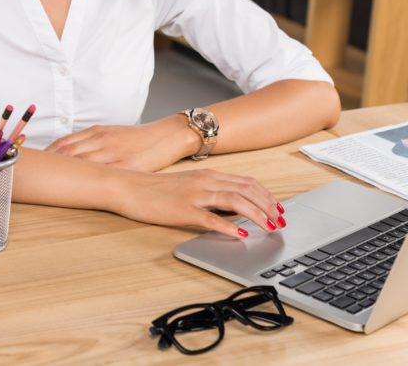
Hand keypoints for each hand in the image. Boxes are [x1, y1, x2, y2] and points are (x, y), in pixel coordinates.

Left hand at [46, 116, 197, 171]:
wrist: (167, 136)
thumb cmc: (138, 138)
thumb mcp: (111, 133)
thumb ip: (89, 141)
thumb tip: (66, 151)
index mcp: (97, 132)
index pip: (64, 143)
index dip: (47, 154)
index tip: (34, 163)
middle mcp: (102, 142)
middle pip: (68, 153)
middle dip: (49, 164)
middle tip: (32, 174)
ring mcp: (113, 154)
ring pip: (81, 162)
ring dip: (63, 171)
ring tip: (47, 181)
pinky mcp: (126, 165)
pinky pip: (102, 173)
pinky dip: (86, 179)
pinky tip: (76, 186)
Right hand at [115, 168, 285, 236]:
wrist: (128, 187)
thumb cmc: (155, 189)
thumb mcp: (188, 185)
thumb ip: (211, 192)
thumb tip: (235, 207)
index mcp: (208, 175)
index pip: (247, 182)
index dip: (268, 196)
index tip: (279, 209)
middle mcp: (205, 182)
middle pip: (247, 190)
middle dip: (269, 206)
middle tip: (281, 221)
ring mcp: (194, 195)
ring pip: (235, 201)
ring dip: (257, 214)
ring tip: (270, 227)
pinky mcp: (182, 210)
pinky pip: (210, 218)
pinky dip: (228, 226)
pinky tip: (240, 234)